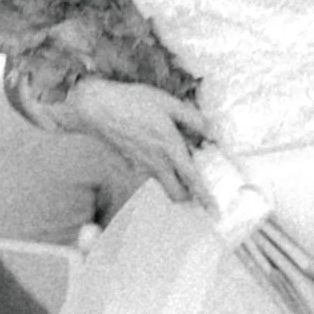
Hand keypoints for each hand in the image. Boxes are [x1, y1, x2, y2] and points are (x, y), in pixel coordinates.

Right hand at [63, 76, 205, 201]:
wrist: (97, 107)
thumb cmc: (133, 102)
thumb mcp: (168, 103)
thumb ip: (192, 118)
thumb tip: (212, 130)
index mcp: (170, 149)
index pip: (192, 180)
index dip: (205, 198)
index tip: (215, 212)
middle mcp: (157, 163)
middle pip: (177, 194)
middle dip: (189, 196)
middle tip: (198, 187)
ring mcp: (142, 166)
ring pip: (163, 185)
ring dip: (174, 184)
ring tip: (180, 167)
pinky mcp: (130, 162)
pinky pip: (149, 174)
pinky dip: (158, 171)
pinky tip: (158, 153)